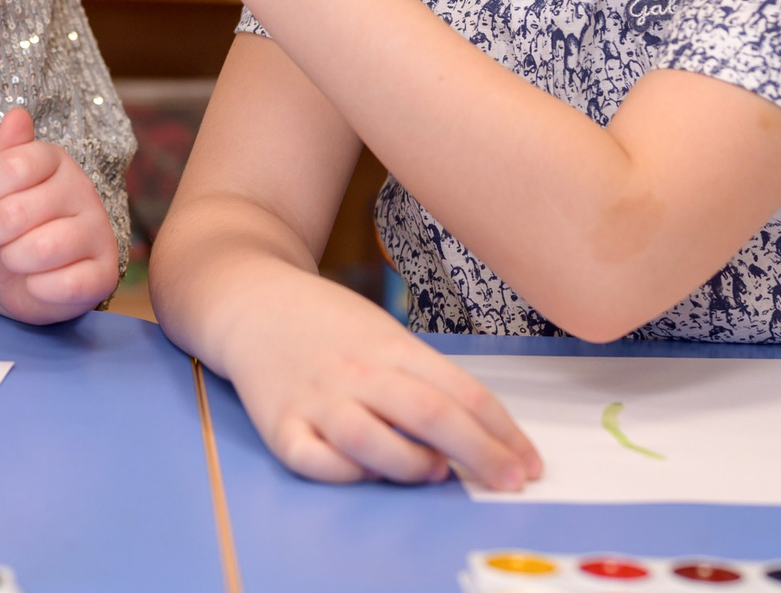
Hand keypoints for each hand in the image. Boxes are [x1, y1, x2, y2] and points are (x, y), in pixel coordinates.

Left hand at [0, 108, 120, 323]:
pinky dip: (39, 288)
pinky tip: (40, 281)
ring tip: (17, 259)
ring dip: (13, 261)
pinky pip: (66, 284)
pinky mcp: (106, 272)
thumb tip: (17, 115)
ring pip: (43, 248)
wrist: (11, 285)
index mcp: (52, 159)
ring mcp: (99, 229)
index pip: (13, 164)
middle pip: (17, 211)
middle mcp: (81, 187)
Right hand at [216, 267, 540, 489]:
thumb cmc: (327, 324)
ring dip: (410, 462)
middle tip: (510, 481)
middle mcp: (358, 372)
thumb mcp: (384, 335)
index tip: (528, 463)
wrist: (253, 300)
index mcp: (392, 347)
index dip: (502, 431)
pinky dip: (342, 473)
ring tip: (435, 472)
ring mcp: (317, 398)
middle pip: (428, 413)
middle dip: (479, 453)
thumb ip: (422, 379)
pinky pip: (313, 459)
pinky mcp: (279, 424)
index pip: (461, 390)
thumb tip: (474, 431)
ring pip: (370, 437)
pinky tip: (363, 473)